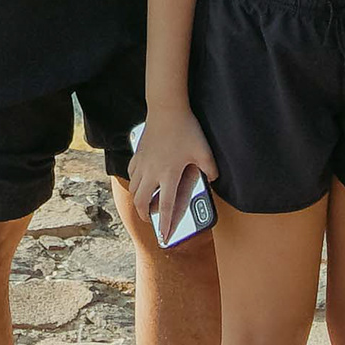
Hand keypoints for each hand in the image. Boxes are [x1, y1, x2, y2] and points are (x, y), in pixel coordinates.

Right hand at [127, 111, 214, 246]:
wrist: (166, 108)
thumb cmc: (186, 129)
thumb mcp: (204, 151)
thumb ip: (210, 169)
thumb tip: (212, 179)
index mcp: (169, 174)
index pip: (166, 206)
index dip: (165, 224)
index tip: (164, 236)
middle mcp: (152, 172)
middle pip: (142, 202)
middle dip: (145, 215)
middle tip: (151, 220)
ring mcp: (142, 163)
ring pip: (134, 189)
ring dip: (138, 200)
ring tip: (145, 204)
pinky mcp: (138, 154)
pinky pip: (132, 174)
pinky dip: (135, 183)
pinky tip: (141, 182)